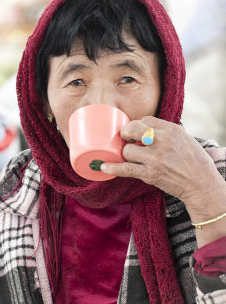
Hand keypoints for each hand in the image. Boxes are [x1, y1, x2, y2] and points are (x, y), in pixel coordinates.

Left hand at [101, 116, 223, 207]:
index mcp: (171, 130)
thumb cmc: (194, 161)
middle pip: (132, 129)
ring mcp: (155, 158)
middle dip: (125, 134)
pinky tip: (103, 166)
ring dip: (126, 154)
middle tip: (125, 140)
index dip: (138, 126)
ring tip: (131, 158)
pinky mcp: (150, 174)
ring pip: (127, 150)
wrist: (201, 184)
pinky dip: (112, 168)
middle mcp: (162, 141)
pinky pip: (126, 169)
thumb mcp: (184, 138)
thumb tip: (146, 129)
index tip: (137, 133)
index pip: (146, 120)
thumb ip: (166, 132)